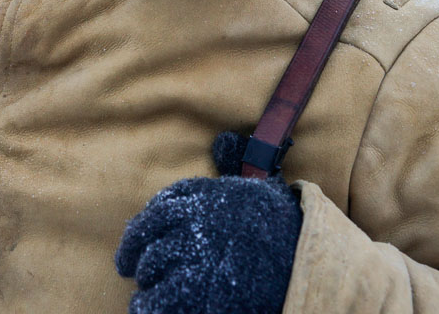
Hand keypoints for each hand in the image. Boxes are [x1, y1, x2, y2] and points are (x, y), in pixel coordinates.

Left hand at [115, 175, 301, 313]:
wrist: (310, 264)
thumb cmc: (286, 228)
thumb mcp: (263, 188)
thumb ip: (239, 164)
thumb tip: (225, 140)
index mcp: (209, 193)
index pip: (164, 203)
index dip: (147, 223)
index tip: (141, 235)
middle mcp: (197, 219)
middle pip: (150, 234)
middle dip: (136, 252)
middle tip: (128, 265)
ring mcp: (197, 254)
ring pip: (153, 264)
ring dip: (147, 278)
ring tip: (145, 289)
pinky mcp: (200, 288)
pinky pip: (160, 298)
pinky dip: (149, 305)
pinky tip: (146, 307)